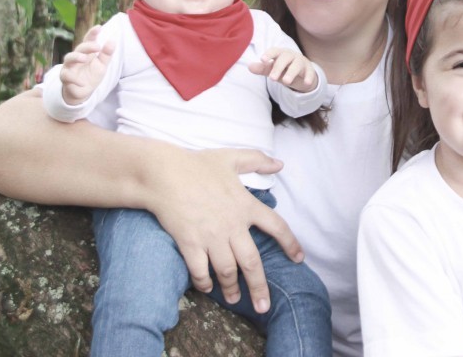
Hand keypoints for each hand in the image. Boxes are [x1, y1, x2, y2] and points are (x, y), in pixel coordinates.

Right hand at [59, 26, 115, 104]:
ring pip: (68, 59)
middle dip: (87, 46)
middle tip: (97, 47)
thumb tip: (112, 40)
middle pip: (79, 48)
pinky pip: (67, 77)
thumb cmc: (91, 76)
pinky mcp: (65, 78)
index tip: (99, 27)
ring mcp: (69, 67)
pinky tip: (82, 82)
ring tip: (85, 58)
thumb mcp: (102, 65)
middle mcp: (76, 58)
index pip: (88, 41)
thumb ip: (106, 54)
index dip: (92, 34)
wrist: (82, 92)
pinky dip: (74, 79)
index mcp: (86, 53)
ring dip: (76, 57)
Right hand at [142, 146, 303, 314]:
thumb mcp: (231, 157)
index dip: (290, 244)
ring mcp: (211, 236)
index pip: (277, 227)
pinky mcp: (190, 243)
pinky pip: (200, 270)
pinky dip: (204, 282)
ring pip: (227, 270)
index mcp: (246, 205)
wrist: (164, 173)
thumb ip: (257, 160)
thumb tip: (280, 164)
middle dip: (259, 287)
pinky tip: (207, 288)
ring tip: (235, 299)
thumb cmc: (197, 164)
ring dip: (232, 288)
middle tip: (264, 306)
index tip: (299, 259)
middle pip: (252, 262)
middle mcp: (232, 224)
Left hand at [248, 47, 318, 92]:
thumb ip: (262, 68)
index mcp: (280, 53)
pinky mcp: (310, 70)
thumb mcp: (273, 69)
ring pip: (297, 65)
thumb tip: (249, 67)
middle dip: (278, 68)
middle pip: (285, 58)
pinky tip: (306, 83)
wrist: (302, 72)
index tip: (262, 59)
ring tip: (286, 82)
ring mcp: (301, 62)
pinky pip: (310, 73)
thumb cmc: (284, 68)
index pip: (274, 51)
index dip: (269, 54)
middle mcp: (291, 56)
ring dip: (291, 73)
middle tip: (272, 78)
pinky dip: (309, 77)